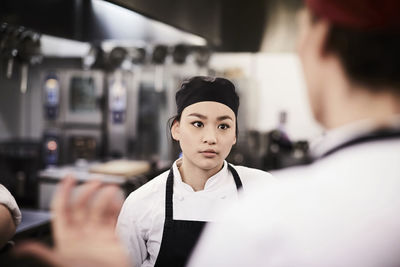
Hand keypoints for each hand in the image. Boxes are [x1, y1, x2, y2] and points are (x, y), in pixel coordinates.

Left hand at [16, 177, 130, 266]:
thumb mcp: (63, 261)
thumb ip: (44, 253)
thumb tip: (21, 249)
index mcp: (66, 236)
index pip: (62, 209)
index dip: (64, 192)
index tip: (69, 178)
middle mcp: (81, 232)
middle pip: (81, 205)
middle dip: (87, 191)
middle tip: (95, 182)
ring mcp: (96, 233)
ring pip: (98, 208)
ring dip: (104, 196)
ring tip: (111, 188)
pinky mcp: (110, 236)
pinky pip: (112, 217)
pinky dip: (115, 206)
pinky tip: (117, 200)